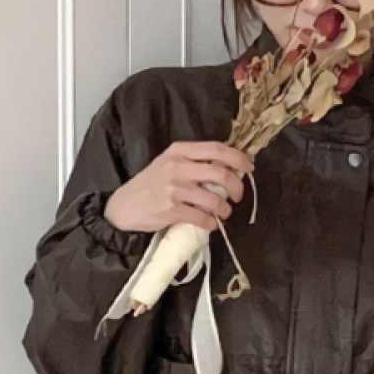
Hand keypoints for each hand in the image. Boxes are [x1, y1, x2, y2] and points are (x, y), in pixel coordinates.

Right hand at [104, 141, 253, 233]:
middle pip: (220, 173)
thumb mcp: (170, 163)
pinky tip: (211, 224)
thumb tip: (230, 168)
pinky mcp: (171, 210)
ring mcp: (174, 189)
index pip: (217, 149)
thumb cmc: (152, 184)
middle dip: (237, 187)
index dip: (238, 158)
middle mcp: (177, 166)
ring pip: (214, 199)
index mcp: (179, 151)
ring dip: (225, 209)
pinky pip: (202, 217)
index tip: (249, 168)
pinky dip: (211, 223)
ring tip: (224, 213)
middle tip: (238, 196)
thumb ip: (195, 162)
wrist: (124, 206)